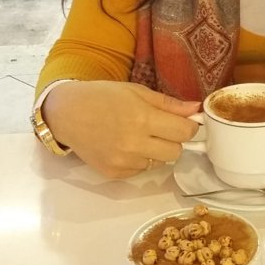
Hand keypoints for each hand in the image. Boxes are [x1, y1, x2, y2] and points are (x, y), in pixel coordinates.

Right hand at [42, 81, 200, 178]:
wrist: (67, 113)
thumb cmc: (103, 97)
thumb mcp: (137, 91)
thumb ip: (168, 103)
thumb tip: (196, 108)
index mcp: (143, 118)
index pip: (184, 132)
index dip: (189, 127)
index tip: (184, 123)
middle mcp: (134, 143)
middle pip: (176, 152)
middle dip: (174, 140)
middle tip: (160, 129)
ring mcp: (123, 161)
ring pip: (159, 163)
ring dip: (156, 151)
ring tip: (137, 136)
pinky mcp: (114, 173)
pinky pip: (140, 170)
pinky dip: (139, 160)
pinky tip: (124, 146)